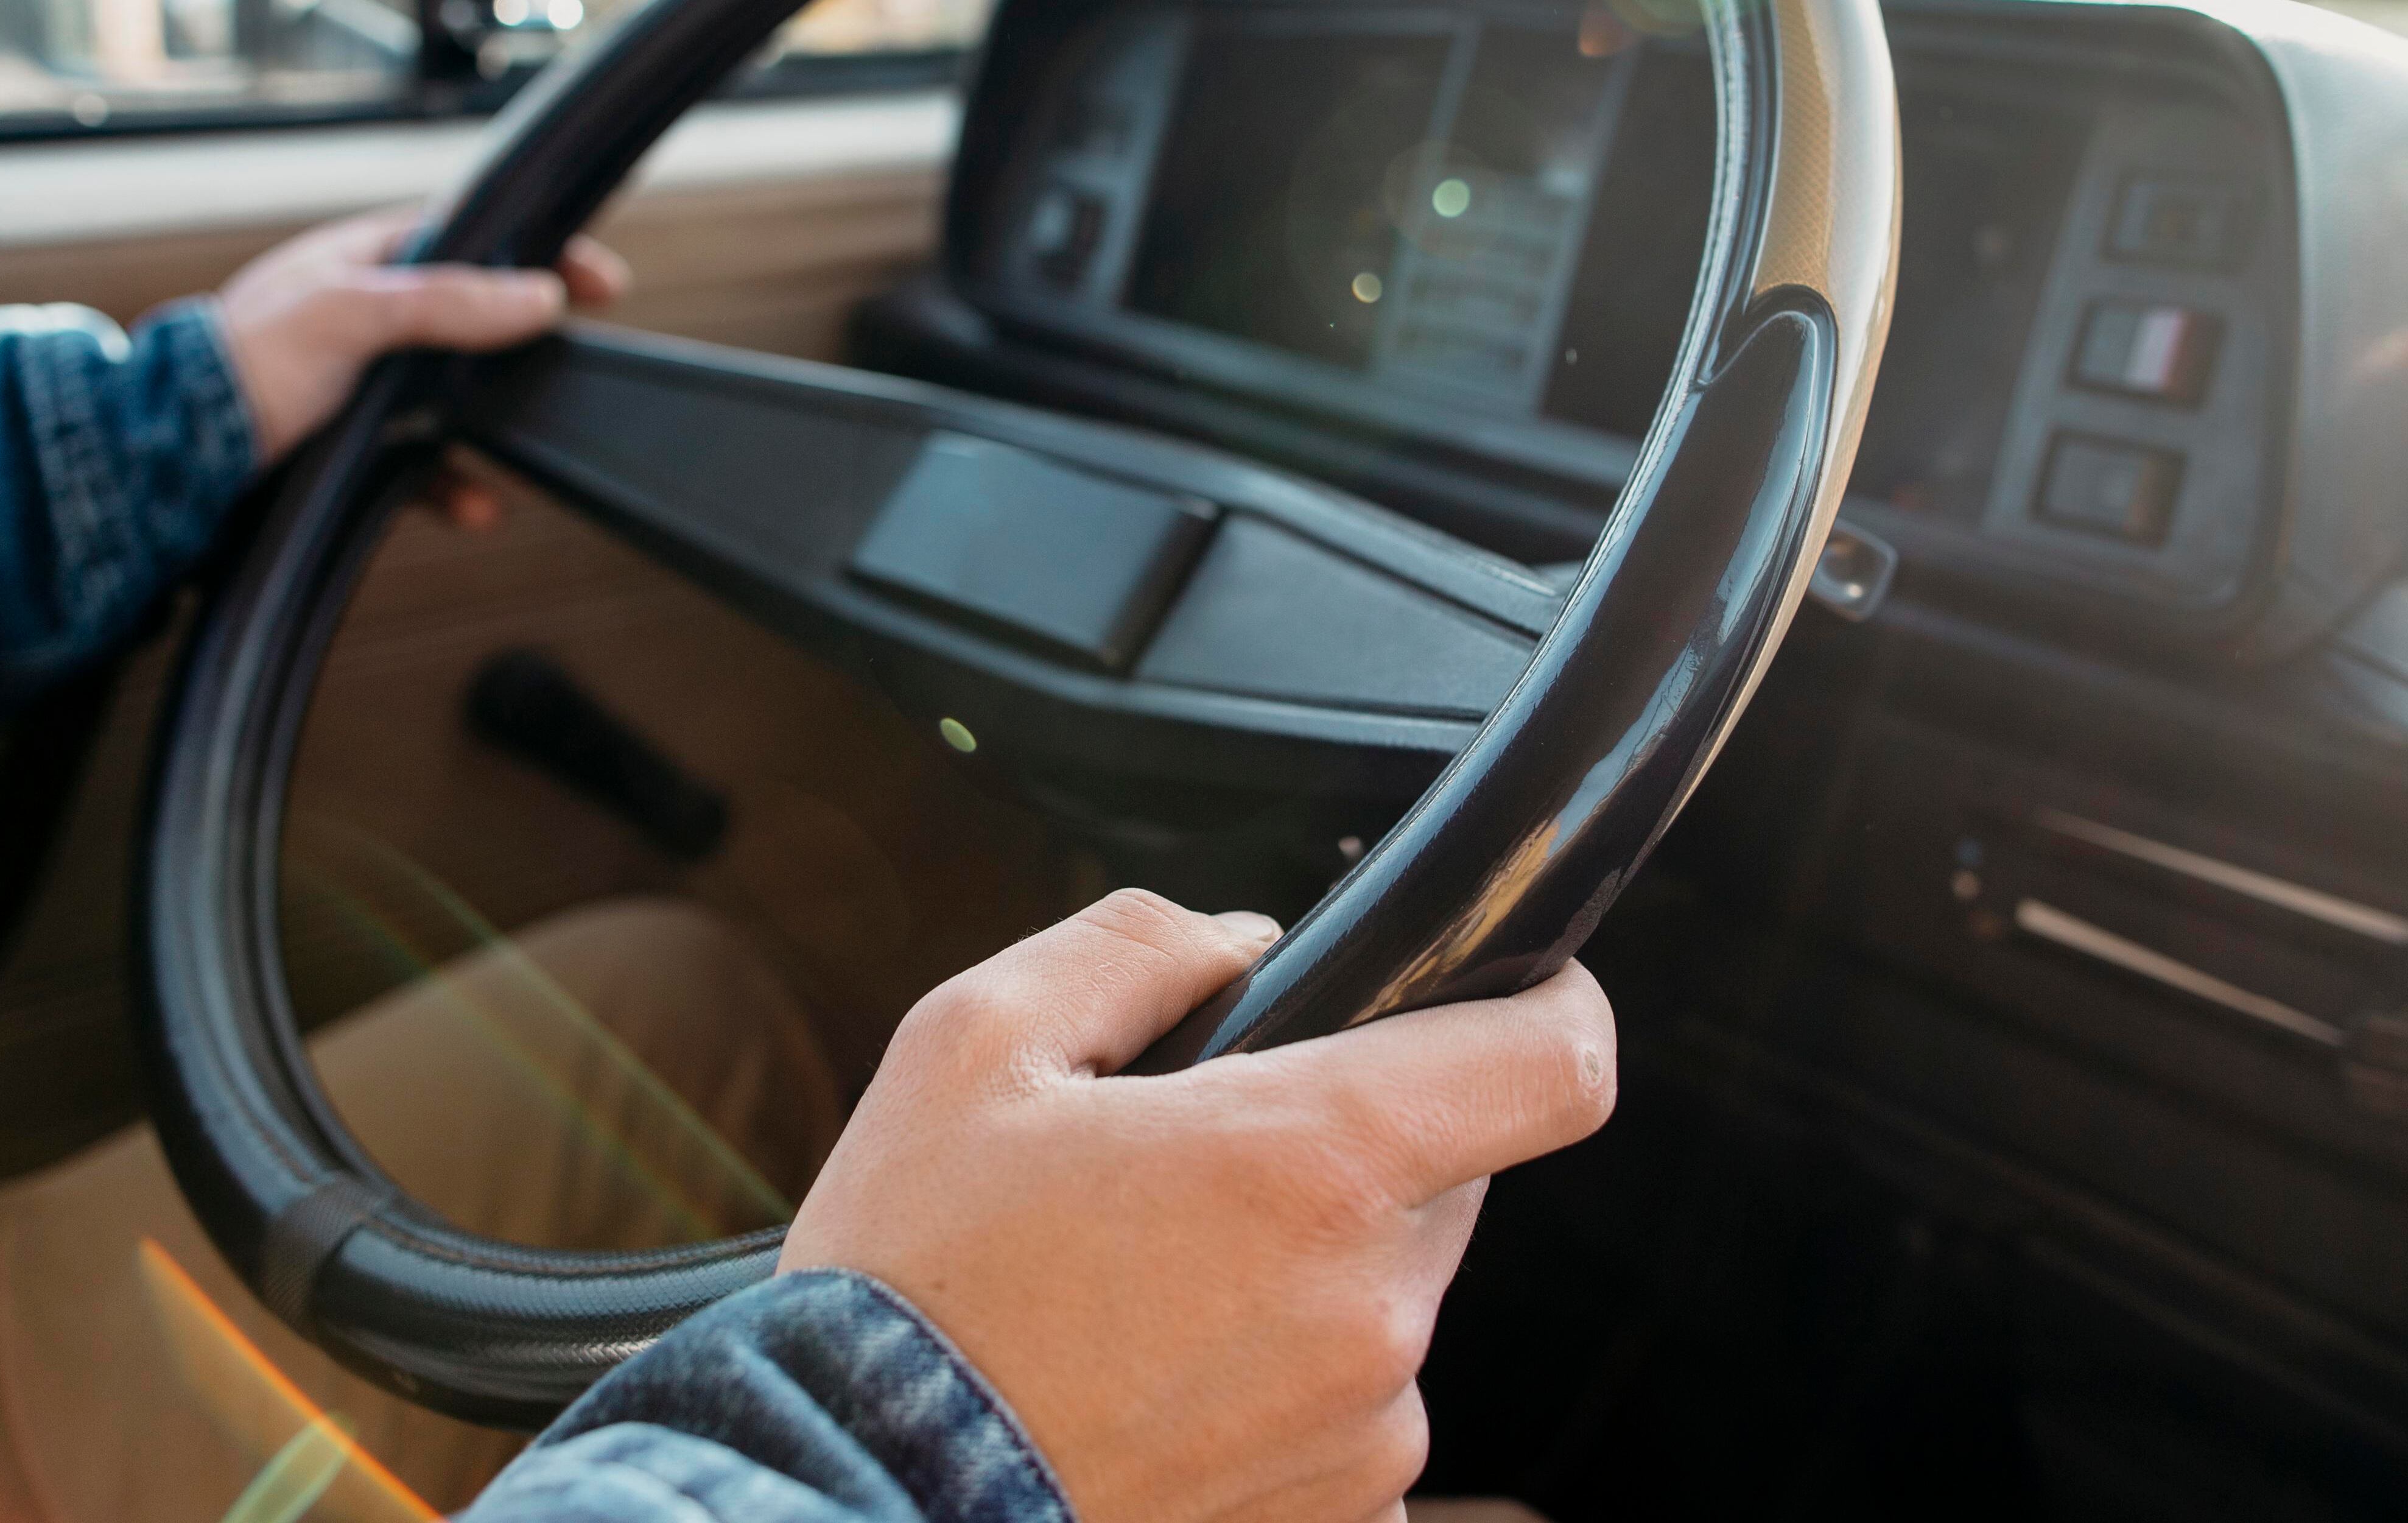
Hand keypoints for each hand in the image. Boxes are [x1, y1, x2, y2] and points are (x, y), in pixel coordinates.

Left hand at [212, 207, 627, 462]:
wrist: (173, 464)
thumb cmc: (241, 368)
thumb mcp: (349, 313)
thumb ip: (445, 302)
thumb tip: (538, 297)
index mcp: (364, 261)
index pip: (474, 239)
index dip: (540, 252)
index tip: (600, 281)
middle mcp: (368, 320)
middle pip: (474, 323)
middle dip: (527, 348)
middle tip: (580, 361)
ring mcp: (364, 386)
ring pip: (456, 401)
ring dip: (497, 429)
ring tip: (532, 445)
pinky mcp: (355, 449)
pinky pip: (427, 467)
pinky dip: (458, 486)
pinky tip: (481, 506)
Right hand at [779, 890, 1617, 1522]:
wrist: (852, 1498)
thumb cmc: (909, 1285)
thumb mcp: (973, 1047)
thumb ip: (1136, 949)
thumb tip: (1243, 943)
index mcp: (1312, 1166)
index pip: (1555, 1066)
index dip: (1552, 1005)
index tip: (1515, 991)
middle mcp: (1372, 1315)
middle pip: (1445, 1179)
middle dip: (1345, 1149)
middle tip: (1190, 1166)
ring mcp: (1364, 1438)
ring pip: (1382, 1300)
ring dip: (1299, 1274)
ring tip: (1138, 1294)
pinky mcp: (1333, 1522)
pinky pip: (1346, 1413)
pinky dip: (1274, 1385)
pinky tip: (1148, 1384)